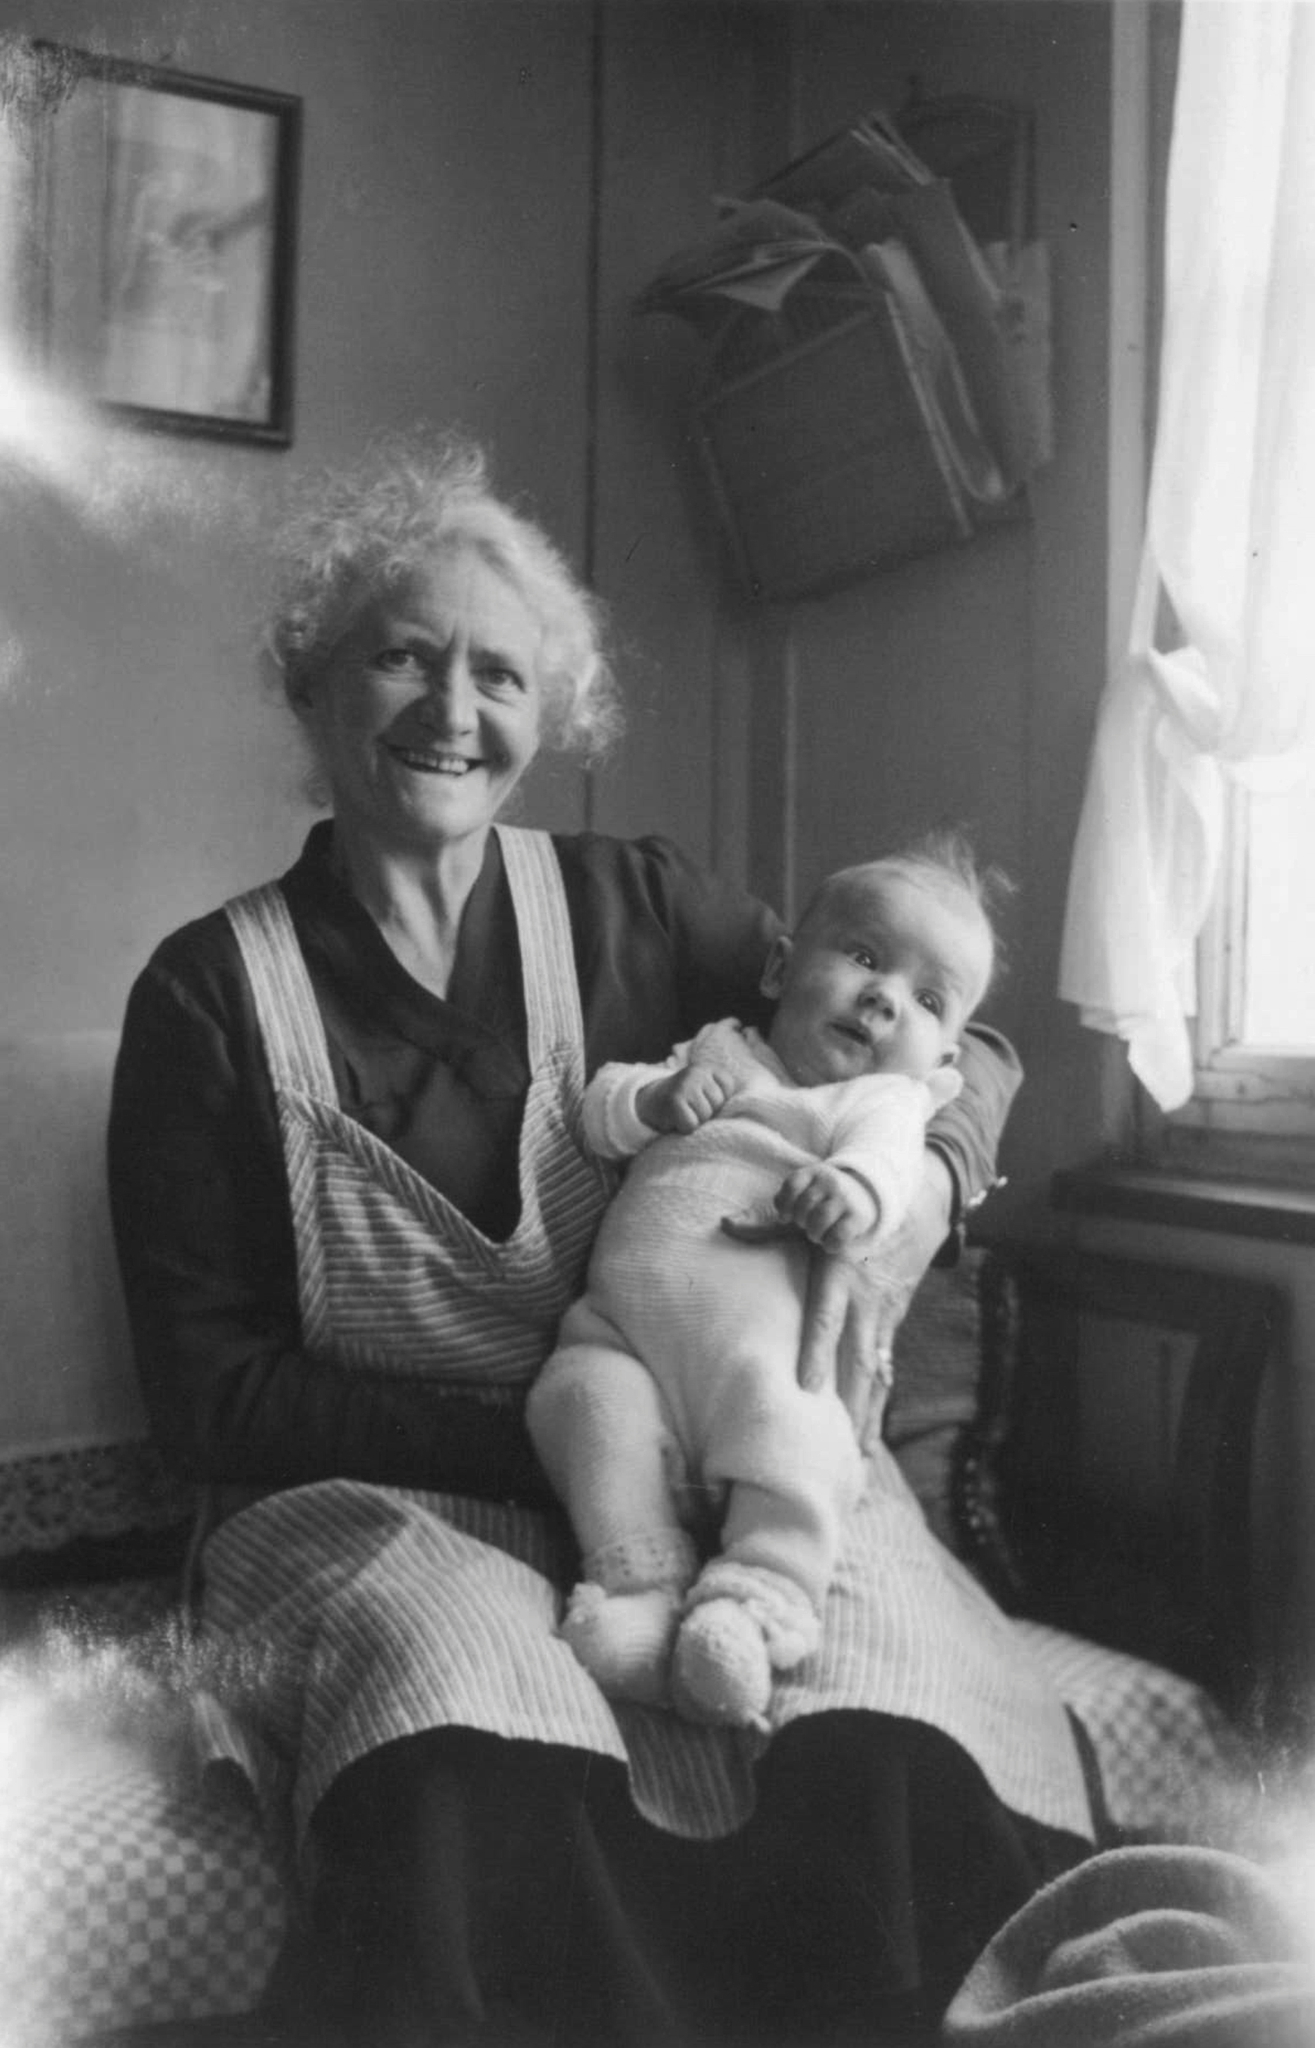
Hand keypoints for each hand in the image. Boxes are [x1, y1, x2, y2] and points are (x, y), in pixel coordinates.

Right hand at [637, 1063, 742, 1134]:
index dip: (717, 1103)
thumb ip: (724, 1095)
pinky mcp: (675, 1100)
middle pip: (717, 1105)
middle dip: (706, 1113)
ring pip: (705, 1116)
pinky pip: (691, 1125)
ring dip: (694, 1121)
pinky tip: (675, 1119)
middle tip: (690, 1108)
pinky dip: (683, 1128)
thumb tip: (746, 1115)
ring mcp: (686, 1084)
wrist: (650, 1100)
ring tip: (683, 1112)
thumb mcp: (706, 1090)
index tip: (702, 1100)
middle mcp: (698, 1072)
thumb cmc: (686, 1101)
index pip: (729, 1092)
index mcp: (711, 1068)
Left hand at [723, 1152, 953, 1450]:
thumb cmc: (844, 1217)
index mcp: (839, 1276)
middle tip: (835, 1447)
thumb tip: (725, 1223)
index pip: (826, 1320)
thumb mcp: (809, 1218)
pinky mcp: (891, 1327)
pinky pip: (886, 1372)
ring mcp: (883, 1319)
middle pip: (858, 1361)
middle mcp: (865, 1303)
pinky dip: (879, 1406)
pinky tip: (869, 1442)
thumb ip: (767, 1228)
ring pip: (877, 1375)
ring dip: (867, 1416)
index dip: (818, 1353)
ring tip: (857, 1459)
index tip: (807, 1388)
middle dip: (849, 1406)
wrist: (907, 1208)